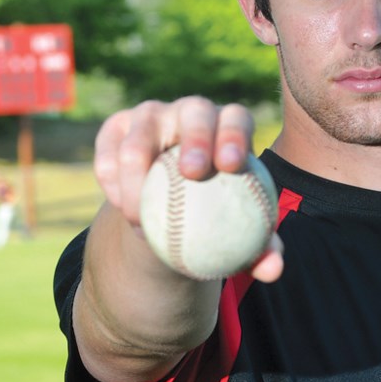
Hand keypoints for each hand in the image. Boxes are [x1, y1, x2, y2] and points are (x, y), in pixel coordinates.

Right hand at [93, 96, 283, 282]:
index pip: (236, 119)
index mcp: (228, 125)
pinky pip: (108, 156)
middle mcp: (190, 111)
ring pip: (139, 138)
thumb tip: (272, 270)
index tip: (232, 166)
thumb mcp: (240, 232)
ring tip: (141, 218)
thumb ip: (260, 248)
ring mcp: (150, 116)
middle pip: (194, 112)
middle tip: (193, 173)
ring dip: (136, 178)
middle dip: (196, 137)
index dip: (235, 134)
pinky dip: (112, 186)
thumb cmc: (216, 215)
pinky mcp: (116, 129)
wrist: (171, 206)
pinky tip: (122, 214)